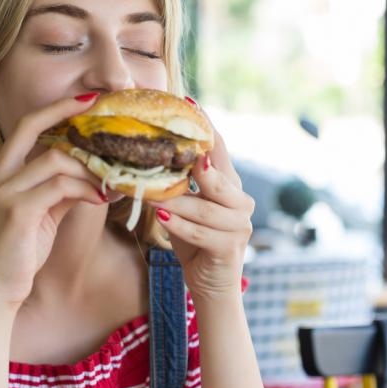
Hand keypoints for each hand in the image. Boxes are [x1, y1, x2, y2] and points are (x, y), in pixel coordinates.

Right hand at [0, 94, 105, 310]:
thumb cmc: (17, 254)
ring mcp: (2, 191)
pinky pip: (60, 187)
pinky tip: (101, 198)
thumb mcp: (40, 214)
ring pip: (55, 159)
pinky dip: (85, 189)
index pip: (25, 125)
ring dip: (89, 168)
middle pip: (31, 125)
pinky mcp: (16, 211)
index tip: (86, 99)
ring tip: (111, 180)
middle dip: (67, 113)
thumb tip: (94, 175)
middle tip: (102, 112)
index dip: (55, 108)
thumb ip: (60, 190)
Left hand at [149, 127, 253, 300]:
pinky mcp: (229, 248)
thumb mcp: (184, 205)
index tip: (190, 104)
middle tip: (172, 151)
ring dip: (176, 201)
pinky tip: (162, 218)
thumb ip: (177, 182)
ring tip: (151, 194)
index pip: (218, 150)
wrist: (210, 284)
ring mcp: (238, 225)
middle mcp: (239, 201)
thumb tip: (147, 154)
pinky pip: (202, 233)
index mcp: (228, 184)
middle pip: (217, 176)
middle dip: (195, 164)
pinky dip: (180, 226)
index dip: (206, 127)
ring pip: (205, 208)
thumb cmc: (193, 238)